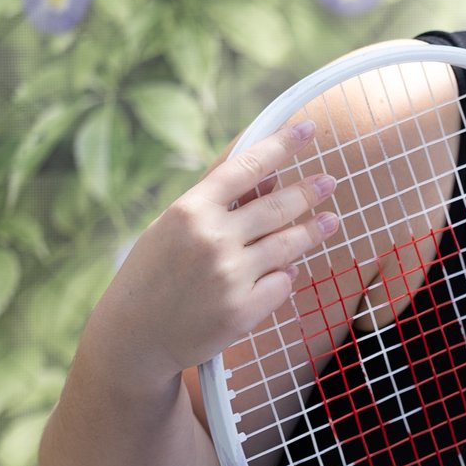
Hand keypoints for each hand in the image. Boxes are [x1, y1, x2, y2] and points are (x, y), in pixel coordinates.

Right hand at [95, 121, 338, 377]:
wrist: (135, 336)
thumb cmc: (154, 273)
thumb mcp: (174, 227)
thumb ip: (218, 201)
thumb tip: (269, 174)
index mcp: (189, 210)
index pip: (246, 167)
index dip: (282, 145)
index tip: (309, 129)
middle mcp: (211, 239)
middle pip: (278, 206)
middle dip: (309, 192)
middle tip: (329, 182)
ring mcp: (229, 276)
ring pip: (289, 245)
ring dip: (314, 230)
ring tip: (330, 221)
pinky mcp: (243, 310)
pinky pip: (282, 282)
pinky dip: (282, 276)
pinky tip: (279, 274)